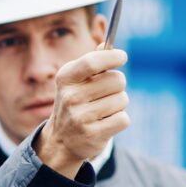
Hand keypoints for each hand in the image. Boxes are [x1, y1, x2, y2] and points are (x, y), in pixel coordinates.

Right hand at [33, 47, 128, 176]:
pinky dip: (119, 120)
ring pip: (122, 100)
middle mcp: (70, 97)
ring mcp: (80, 117)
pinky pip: (123, 119)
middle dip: (117, 86)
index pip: (92, 61)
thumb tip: (107, 46)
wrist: (62, 140)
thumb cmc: (75, 103)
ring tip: (103, 111)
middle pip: (117, 80)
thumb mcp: (76, 81)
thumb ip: (92, 63)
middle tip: (106, 94)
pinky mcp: (92, 134)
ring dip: (118, 105)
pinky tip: (105, 123)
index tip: (122, 57)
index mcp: (66, 79)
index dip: (112, 57)